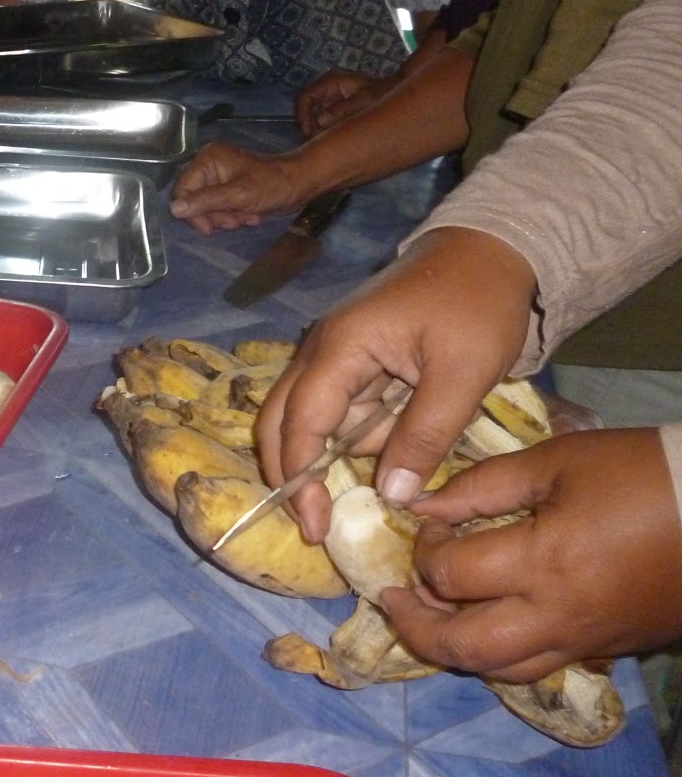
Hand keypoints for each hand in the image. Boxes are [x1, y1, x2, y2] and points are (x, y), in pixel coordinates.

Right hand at [167, 141, 318, 233]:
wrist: (300, 184)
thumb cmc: (272, 185)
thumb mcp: (238, 195)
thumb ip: (205, 201)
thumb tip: (173, 209)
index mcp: (208, 159)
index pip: (183, 189)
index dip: (192, 212)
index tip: (209, 228)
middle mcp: (209, 165)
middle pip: (194, 199)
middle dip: (213, 215)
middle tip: (233, 223)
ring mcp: (218, 176)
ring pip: (206, 206)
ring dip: (224, 218)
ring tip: (244, 219)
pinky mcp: (228, 187)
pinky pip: (219, 206)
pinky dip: (232, 215)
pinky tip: (248, 216)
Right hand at [256, 227, 537, 540]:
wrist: (493, 250)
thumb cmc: (478, 303)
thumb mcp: (462, 373)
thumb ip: (424, 435)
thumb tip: (390, 495)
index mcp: (341, 347)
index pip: (301, 421)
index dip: (300, 477)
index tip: (315, 526)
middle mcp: (323, 350)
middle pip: (282, 419)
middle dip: (294, 473)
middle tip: (319, 525)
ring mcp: (337, 353)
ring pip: (318, 419)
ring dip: (345, 453)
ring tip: (404, 466)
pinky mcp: (357, 359)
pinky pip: (345, 409)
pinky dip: (364, 437)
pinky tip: (400, 446)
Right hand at [295, 69, 383, 135]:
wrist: (395, 95)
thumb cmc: (383, 93)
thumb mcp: (365, 100)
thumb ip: (343, 109)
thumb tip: (320, 121)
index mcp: (330, 81)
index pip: (304, 97)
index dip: (302, 116)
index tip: (309, 133)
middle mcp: (324, 91)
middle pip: (305, 111)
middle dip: (311, 127)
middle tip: (322, 141)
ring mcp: (327, 102)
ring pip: (311, 121)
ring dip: (318, 132)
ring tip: (332, 139)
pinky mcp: (331, 114)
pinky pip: (320, 126)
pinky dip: (325, 134)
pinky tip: (336, 138)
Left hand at [381, 429, 681, 682]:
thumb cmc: (642, 472)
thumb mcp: (557, 461)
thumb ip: (481, 486)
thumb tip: (421, 507)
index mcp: (544, 562)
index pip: (450, 575)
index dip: (425, 550)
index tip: (429, 526)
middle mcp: (559, 615)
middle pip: (463, 646)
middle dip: (415, 626)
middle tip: (392, 599)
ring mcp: (585, 640)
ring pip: (500, 669)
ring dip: (453, 647)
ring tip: (431, 613)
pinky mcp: (606, 649)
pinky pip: (538, 666)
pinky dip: (500, 651)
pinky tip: (487, 621)